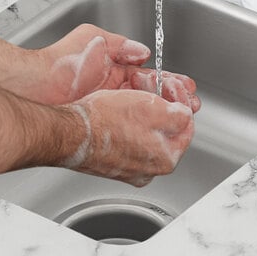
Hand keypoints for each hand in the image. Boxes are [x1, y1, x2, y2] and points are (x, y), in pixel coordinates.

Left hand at [3, 24, 200, 110]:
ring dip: (164, 115)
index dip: (169, 82)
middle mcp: (112, 91)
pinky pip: (128, 127)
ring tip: (185, 117)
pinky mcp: (101, 124)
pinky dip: (146, 129)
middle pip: (150, 97)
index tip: (186, 86)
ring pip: (143, 113)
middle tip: (191, 104)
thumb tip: (144, 52)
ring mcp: (107, 108)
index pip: (148, 77)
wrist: (36, 87)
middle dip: (173, 100)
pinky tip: (160, 131)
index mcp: (113, 70)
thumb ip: (122, 45)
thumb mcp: (96, 39)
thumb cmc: (60, 61)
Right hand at [63, 89, 194, 186]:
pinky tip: (117, 109)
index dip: (180, 100)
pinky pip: (128, 139)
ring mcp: (129, 168)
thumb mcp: (153, 108)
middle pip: (167, 130)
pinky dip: (126, 122)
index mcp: (166, 159)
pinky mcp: (112, 163)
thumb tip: (186, 115)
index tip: (171, 87)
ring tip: (132, 94)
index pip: (187, 126)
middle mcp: (150, 169)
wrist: (70, 132)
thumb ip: (179, 114)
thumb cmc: (105, 121)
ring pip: (147, 133)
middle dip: (162, 104)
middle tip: (150, 86)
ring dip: (143, 111)